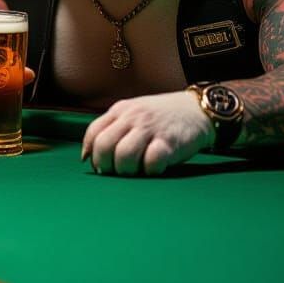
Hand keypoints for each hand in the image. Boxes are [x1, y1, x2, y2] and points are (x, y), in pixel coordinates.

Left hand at [81, 90, 212, 175]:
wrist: (195, 110)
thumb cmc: (160, 117)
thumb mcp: (133, 114)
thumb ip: (113, 128)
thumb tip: (88, 156)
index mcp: (120, 110)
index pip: (93, 132)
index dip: (91, 153)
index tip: (97, 165)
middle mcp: (132, 117)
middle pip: (104, 146)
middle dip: (105, 165)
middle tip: (114, 172)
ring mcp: (150, 129)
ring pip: (124, 155)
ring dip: (126, 170)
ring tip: (134, 171)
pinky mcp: (169, 143)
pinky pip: (151, 162)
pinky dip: (149, 170)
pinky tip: (154, 167)